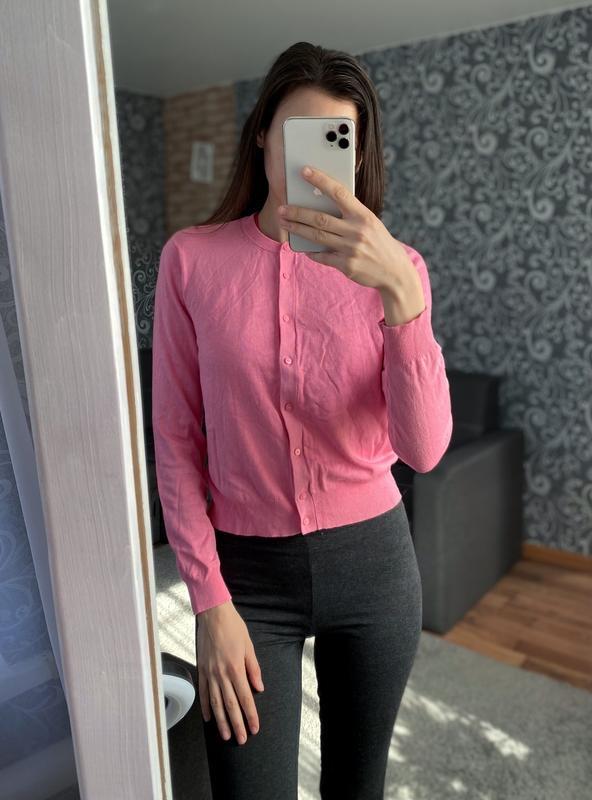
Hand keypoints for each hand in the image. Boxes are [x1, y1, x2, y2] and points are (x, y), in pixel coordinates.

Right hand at [196, 601, 264, 744]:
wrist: (213, 614)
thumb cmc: (233, 627)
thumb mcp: (249, 646)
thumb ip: (254, 668)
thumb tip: (259, 687)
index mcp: (236, 668)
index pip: (245, 697)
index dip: (250, 714)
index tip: (254, 728)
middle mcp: (221, 674)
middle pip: (230, 705)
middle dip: (236, 724)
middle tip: (241, 740)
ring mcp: (209, 673)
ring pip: (215, 703)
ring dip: (221, 721)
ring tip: (225, 735)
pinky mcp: (201, 669)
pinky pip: (203, 692)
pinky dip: (205, 707)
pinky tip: (209, 718)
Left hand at [277, 165, 423, 306]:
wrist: (395, 271)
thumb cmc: (379, 243)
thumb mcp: (370, 223)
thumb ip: (350, 214)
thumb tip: (322, 204)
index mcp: (363, 215)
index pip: (339, 192)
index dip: (321, 180)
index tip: (305, 171)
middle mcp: (357, 231)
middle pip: (320, 218)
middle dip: (297, 212)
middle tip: (282, 208)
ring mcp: (351, 249)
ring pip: (317, 236)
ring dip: (297, 229)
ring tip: (284, 223)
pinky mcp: (346, 266)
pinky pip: (322, 256)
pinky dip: (311, 251)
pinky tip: (302, 247)